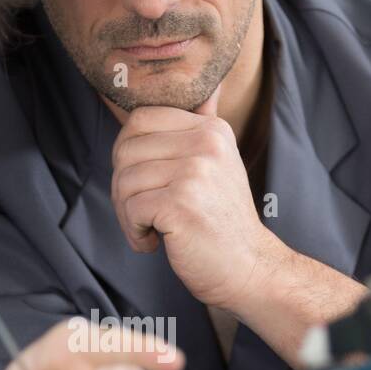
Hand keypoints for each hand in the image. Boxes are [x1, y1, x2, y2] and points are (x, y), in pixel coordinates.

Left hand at [110, 89, 275, 309]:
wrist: (248, 268)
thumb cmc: (219, 222)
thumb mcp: (213, 167)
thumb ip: (186, 136)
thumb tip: (153, 102)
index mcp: (210, 129)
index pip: (140, 118)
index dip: (126, 152)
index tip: (139, 182)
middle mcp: (206, 143)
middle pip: (125, 150)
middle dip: (122, 188)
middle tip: (139, 214)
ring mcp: (195, 173)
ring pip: (124, 181)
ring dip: (126, 214)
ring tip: (149, 230)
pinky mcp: (181, 204)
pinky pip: (131, 209)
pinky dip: (134, 232)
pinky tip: (154, 242)